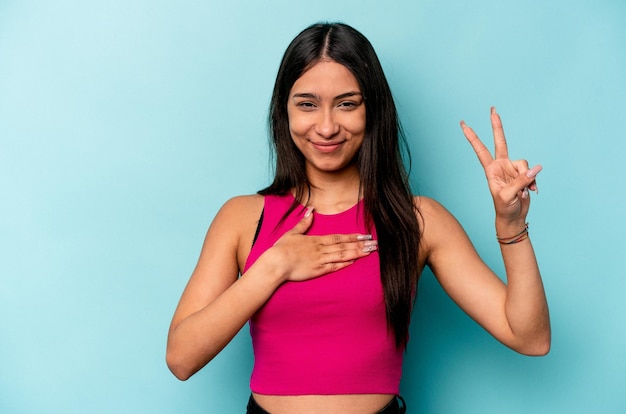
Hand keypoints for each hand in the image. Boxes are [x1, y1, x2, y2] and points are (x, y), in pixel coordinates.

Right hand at [269, 207, 377, 281]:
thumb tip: (311, 210)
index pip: (338, 237)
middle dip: (360, 244)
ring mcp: (320, 260)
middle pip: (344, 246)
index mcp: (316, 240)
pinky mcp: (317, 271)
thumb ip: (303, 222)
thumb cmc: (281, 248)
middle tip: (375, 244)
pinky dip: (344, 264)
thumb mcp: (292, 232)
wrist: (276, 263)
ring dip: (357, 253)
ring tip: (370, 251)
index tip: (365, 235)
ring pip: (342, 255)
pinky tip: (354, 262)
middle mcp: (321, 249)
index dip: (352, 236)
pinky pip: (334, 267)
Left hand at [460, 107, 541, 223]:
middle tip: (492, 109)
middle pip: (500, 142)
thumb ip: (521, 180)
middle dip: (497, 126)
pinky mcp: (523, 174)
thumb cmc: (504, 208)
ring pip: (525, 163)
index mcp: (491, 170)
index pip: (480, 150)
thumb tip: (535, 169)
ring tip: (524, 191)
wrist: (513, 217)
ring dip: (527, 178)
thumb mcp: (508, 195)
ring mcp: (512, 169)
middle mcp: (501, 166)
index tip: (463, 124)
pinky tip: (531, 191)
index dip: (472, 137)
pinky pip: (533, 172)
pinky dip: (534, 182)